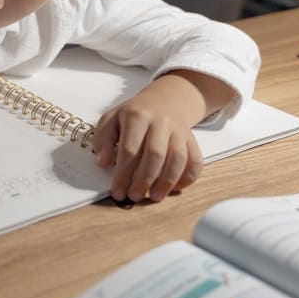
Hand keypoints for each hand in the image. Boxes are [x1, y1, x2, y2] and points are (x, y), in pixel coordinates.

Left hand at [90, 71, 231, 202]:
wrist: (164, 101)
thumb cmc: (134, 115)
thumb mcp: (112, 118)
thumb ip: (103, 138)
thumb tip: (103, 162)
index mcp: (137, 116)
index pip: (129, 149)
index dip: (123, 174)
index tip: (117, 192)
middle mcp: (160, 122)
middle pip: (155, 154)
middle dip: (144, 180)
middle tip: (134, 196)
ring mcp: (179, 131)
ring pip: (177, 158)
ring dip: (167, 182)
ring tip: (154, 197)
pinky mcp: (192, 140)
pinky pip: (195, 161)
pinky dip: (187, 177)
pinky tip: (175, 188)